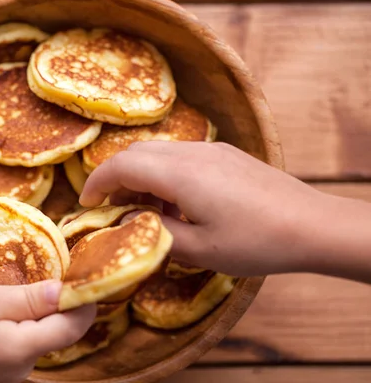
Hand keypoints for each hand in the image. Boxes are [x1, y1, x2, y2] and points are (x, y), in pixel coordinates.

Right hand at [0, 280, 95, 382]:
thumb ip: (31, 298)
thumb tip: (66, 291)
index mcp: (23, 350)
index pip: (72, 328)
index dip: (84, 303)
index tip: (86, 279)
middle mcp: (22, 370)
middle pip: (57, 335)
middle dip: (61, 308)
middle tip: (56, 275)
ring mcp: (9, 376)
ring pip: (39, 340)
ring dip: (39, 317)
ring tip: (25, 292)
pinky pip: (22, 347)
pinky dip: (23, 328)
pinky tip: (7, 313)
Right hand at [80, 141, 330, 276]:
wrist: (312, 225)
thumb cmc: (255, 241)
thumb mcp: (199, 250)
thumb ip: (157, 232)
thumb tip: (133, 219)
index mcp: (180, 174)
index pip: (122, 165)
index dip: (97, 182)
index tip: (87, 204)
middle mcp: (192, 153)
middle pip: (137, 152)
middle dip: (115, 177)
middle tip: (112, 208)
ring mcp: (212, 150)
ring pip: (159, 152)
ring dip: (141, 175)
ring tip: (145, 209)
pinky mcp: (227, 155)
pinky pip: (181, 156)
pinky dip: (163, 173)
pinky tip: (176, 201)